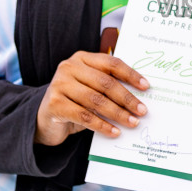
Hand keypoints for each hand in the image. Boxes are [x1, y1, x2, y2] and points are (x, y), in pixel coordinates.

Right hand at [35, 49, 149, 145]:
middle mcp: (69, 67)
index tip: (146, 87)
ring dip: (117, 113)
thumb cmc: (74, 102)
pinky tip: (114, 132)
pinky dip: (102, 125)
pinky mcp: (54, 104)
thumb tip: (138, 99)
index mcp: (82, 58)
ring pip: (96, 100)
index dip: (130, 74)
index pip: (111, 63)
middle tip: (142, 111)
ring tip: (132, 122)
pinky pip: (84, 116)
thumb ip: (107, 87)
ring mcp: (59, 84)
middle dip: (127, 98)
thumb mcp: (91, 89)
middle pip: (105, 82)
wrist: (44, 119)